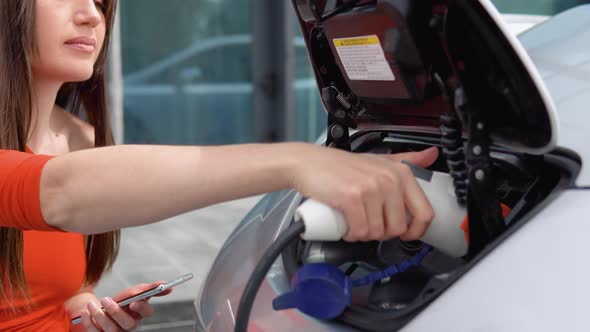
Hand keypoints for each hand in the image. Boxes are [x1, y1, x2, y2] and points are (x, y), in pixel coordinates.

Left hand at [78, 281, 171, 331]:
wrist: (101, 308)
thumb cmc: (122, 301)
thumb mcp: (134, 292)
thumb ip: (150, 289)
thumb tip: (168, 286)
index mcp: (139, 314)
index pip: (146, 313)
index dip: (141, 308)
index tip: (133, 301)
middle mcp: (129, 326)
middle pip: (127, 324)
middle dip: (116, 312)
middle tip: (106, 300)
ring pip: (110, 329)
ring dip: (99, 315)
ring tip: (91, 304)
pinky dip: (88, 322)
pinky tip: (86, 311)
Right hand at [289, 145, 438, 241]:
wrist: (307, 163)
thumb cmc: (341, 165)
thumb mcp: (379, 160)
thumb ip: (407, 159)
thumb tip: (432, 154)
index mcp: (401, 173)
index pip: (424, 213)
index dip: (415, 231)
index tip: (403, 234)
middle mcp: (389, 180)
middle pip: (397, 228)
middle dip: (381, 233)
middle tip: (367, 223)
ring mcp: (371, 189)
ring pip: (376, 232)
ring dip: (363, 234)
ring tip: (353, 221)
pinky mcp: (352, 199)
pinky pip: (359, 231)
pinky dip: (351, 234)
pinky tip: (345, 225)